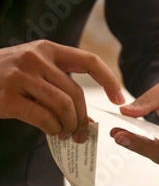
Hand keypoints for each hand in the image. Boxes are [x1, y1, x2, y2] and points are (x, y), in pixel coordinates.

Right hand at [0, 40, 124, 142]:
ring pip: (64, 107)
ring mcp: (21, 76)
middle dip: (83, 118)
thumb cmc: (2, 79)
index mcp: (46, 50)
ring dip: (70, 127)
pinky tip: (53, 133)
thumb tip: (87, 119)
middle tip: (83, 133)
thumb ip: (57, 86)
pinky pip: (45, 119)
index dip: (109, 80)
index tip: (119, 98)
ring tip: (67, 135)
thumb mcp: (31, 70)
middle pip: (77, 94)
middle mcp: (35, 59)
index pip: (89, 61)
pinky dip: (54, 130)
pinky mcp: (8, 97)